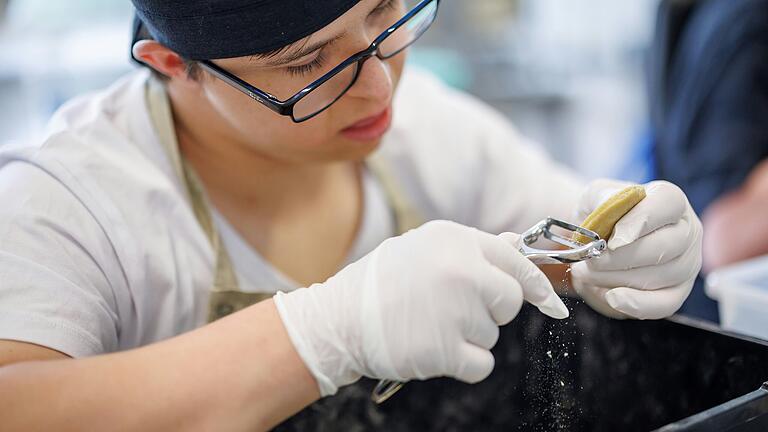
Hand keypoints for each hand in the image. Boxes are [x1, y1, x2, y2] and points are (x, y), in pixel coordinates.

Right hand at [274, 220, 568, 395]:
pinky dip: (463, 364)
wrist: (336, 320)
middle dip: (492, 311)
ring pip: (493, 334)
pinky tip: (433, 349)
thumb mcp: (421, 249)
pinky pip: (482, 364)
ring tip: (428, 326)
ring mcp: (454, 310)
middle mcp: (460, 269)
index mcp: (454, 239)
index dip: (534, 284)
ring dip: (469, 337)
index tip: (549, 302)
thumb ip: (468, 250)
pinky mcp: (445, 349)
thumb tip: (516, 244)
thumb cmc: (379, 284)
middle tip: (456, 312)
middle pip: (511, 300)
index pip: (514, 260)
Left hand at [571, 179, 702, 319]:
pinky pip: (663, 304)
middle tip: (590, 260)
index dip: (639, 222)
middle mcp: (687, 230)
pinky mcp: (678, 291)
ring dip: (615, 278)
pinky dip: (636, 304)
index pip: (667, 204)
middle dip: (618, 258)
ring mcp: (687, 263)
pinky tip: (613, 298)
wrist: (599, 240)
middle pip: (664, 247)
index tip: (612, 240)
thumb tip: (608, 209)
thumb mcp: (596, 197)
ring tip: (587, 272)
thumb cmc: (602, 215)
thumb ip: (601, 198)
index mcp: (669, 199)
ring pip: (658, 277)